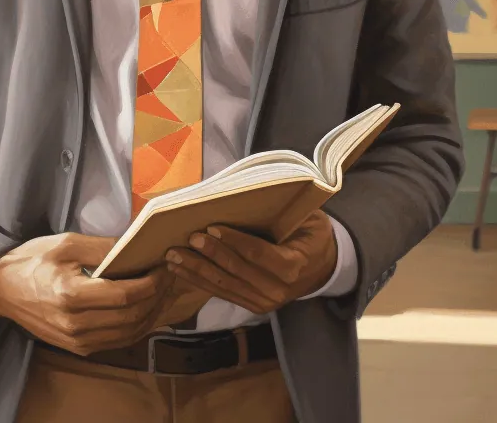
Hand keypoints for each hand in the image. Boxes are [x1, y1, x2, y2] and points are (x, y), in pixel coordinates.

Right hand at [0, 233, 177, 355]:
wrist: (1, 289)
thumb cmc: (33, 260)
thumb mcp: (66, 243)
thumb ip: (103, 247)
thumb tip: (136, 246)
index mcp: (72, 296)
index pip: (126, 295)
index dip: (152, 282)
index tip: (164, 265)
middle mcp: (76, 325)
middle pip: (132, 317)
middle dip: (157, 296)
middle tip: (170, 275)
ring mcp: (77, 341)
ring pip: (128, 334)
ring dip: (151, 314)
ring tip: (162, 290)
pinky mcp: (77, 348)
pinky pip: (116, 341)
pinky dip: (136, 327)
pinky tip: (145, 308)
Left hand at [164, 210, 337, 315]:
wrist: (323, 267)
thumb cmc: (311, 234)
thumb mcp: (308, 218)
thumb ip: (285, 211)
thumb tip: (252, 192)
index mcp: (293, 266)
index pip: (259, 254)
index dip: (234, 242)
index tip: (212, 227)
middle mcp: (277, 291)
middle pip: (237, 271)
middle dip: (209, 255)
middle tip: (187, 238)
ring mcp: (262, 302)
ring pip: (224, 285)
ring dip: (196, 270)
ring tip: (173, 256)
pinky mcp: (250, 305)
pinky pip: (222, 293)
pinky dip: (198, 281)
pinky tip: (180, 270)